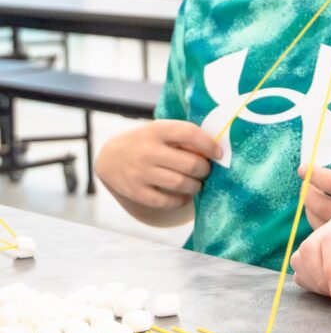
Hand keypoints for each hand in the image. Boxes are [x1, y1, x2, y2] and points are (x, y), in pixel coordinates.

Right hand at [95, 121, 221, 208]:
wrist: (110, 156)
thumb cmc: (147, 141)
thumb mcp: (161, 130)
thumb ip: (184, 137)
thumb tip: (215, 151)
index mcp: (157, 130)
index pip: (190, 134)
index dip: (209, 145)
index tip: (219, 154)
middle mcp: (148, 150)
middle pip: (190, 164)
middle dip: (205, 170)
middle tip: (206, 170)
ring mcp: (140, 172)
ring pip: (180, 184)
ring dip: (196, 186)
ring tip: (197, 183)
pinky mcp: (135, 191)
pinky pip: (165, 202)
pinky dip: (181, 201)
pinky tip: (185, 196)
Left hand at [300, 165, 330, 231]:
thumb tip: (329, 176)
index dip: (316, 175)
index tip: (303, 169)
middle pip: (321, 205)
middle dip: (309, 194)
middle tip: (305, 184)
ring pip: (321, 224)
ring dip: (311, 210)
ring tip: (311, 199)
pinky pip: (329, 239)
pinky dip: (320, 227)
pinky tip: (321, 218)